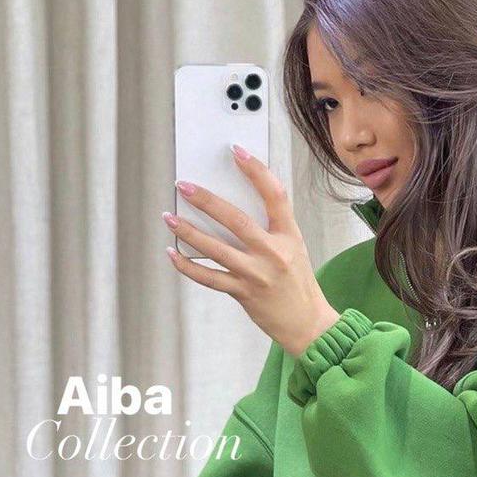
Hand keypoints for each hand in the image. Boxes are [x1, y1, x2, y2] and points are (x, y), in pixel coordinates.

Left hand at [162, 146, 340, 355]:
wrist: (308, 324)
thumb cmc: (298, 285)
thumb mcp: (294, 249)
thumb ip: (271, 229)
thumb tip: (232, 209)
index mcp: (288, 236)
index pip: (274, 195)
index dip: (256, 171)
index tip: (237, 152)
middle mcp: (272, 253)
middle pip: (236, 220)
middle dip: (206, 201)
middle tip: (184, 187)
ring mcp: (256, 273)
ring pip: (215, 249)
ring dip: (188, 232)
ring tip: (169, 217)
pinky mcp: (243, 293)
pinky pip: (209, 278)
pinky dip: (187, 266)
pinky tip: (173, 254)